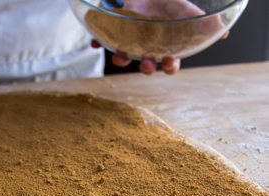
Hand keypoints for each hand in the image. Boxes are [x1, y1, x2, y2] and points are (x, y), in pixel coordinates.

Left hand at [93, 0, 227, 74]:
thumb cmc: (166, 4)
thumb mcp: (185, 10)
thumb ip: (202, 22)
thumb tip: (223, 32)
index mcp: (164, 46)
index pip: (169, 63)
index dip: (169, 66)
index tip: (169, 63)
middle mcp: (145, 47)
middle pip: (146, 63)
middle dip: (147, 67)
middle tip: (147, 63)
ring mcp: (128, 40)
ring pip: (123, 55)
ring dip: (121, 58)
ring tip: (119, 56)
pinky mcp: (112, 31)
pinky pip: (102, 40)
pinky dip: (98, 41)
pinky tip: (96, 42)